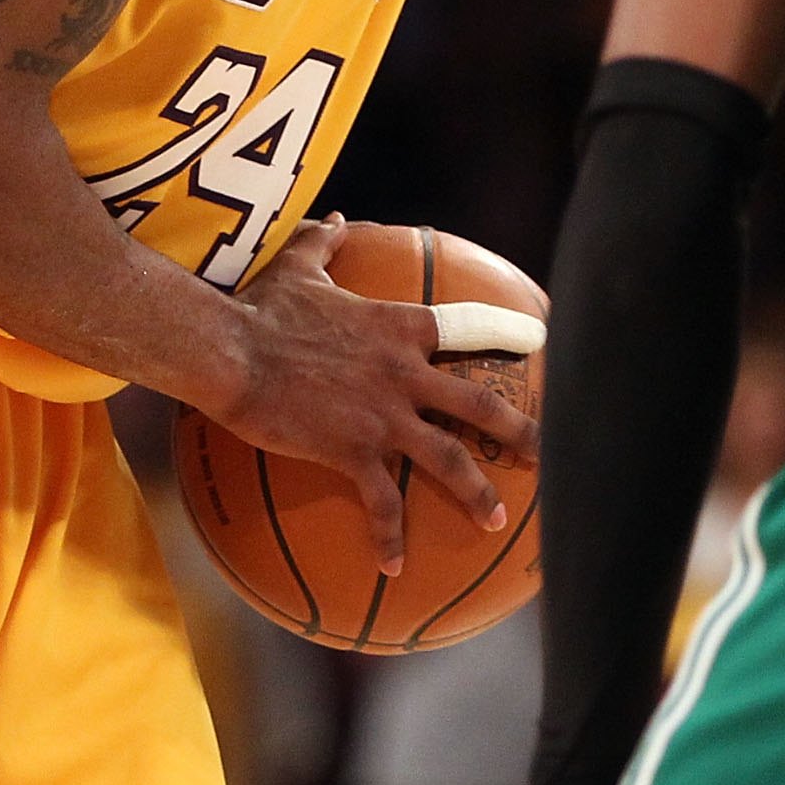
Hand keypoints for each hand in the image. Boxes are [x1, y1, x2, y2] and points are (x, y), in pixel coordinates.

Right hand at [209, 216, 541, 574]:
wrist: (231, 352)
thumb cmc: (262, 307)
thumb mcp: (298, 266)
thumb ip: (326, 242)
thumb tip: (336, 216)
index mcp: (402, 327)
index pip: (473, 325)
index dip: (512, 332)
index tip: (545, 342)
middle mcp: (407, 373)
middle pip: (481, 404)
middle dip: (523, 430)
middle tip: (553, 453)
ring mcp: (385, 416)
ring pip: (449, 459)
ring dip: (478, 492)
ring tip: (497, 521)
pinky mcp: (354, 451)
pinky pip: (383, 503)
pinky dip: (391, 537)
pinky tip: (395, 568)